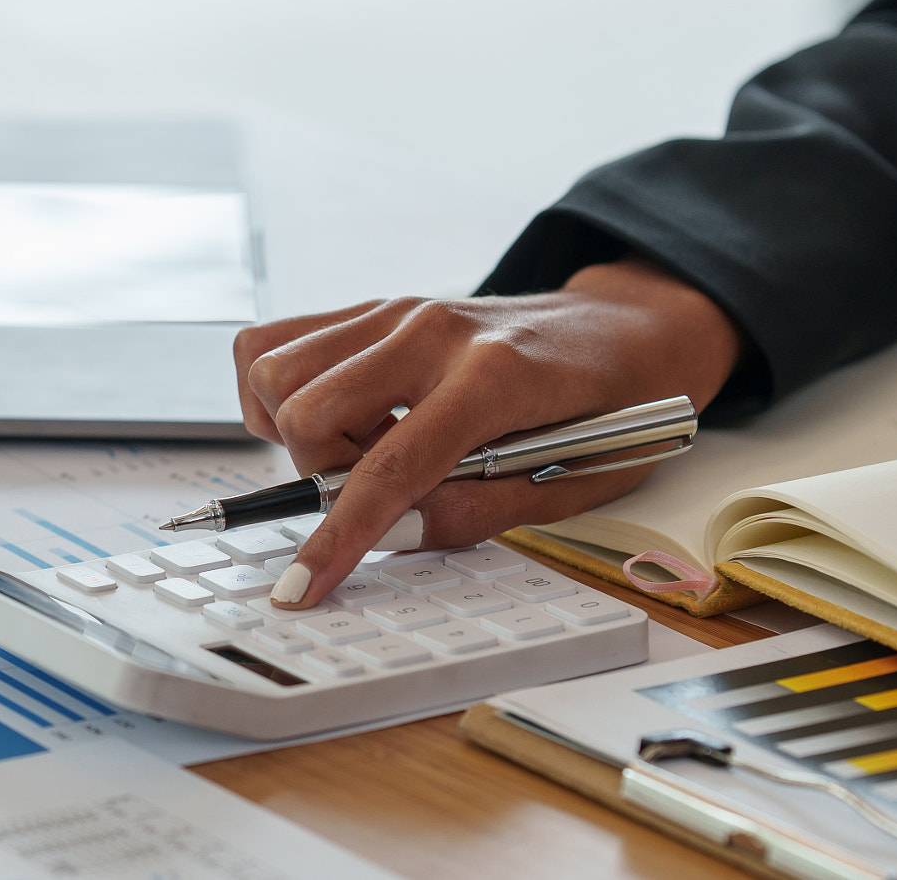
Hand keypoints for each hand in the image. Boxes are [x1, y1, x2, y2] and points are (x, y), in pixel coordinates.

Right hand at [233, 256, 741, 606]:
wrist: (620, 329)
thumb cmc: (607, 406)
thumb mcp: (566, 482)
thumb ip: (472, 512)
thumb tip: (386, 536)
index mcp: (494, 375)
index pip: (390, 465)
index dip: (340, 536)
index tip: (303, 587)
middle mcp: (432, 331)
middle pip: (308, 409)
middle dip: (320, 473)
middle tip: (373, 490)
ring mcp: (397, 311)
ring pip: (276, 370)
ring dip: (298, 432)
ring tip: (360, 450)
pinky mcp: (375, 308)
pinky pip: (277, 343)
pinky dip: (282, 392)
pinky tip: (336, 418)